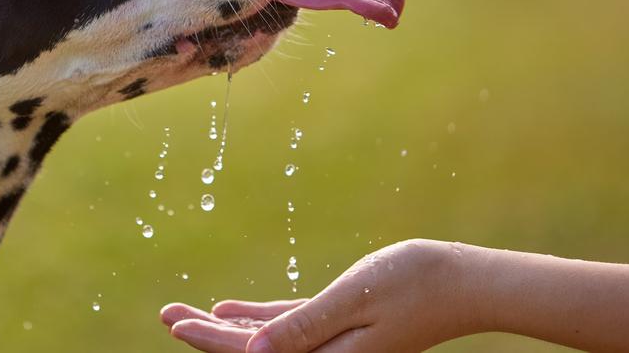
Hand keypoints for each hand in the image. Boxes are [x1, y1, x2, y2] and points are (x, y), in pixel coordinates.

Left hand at [161, 239, 472, 352]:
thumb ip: (302, 329)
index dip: (209, 340)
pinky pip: (287, 327)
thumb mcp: (350, 301)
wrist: (463, 283)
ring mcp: (332, 346)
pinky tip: (228, 310)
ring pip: (265, 340)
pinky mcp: (341, 328)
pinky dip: (258, 320)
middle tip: (165, 313)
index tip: (174, 323)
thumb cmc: (412, 285)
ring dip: (225, 327)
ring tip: (184, 313)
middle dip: (205, 334)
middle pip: (251, 351)